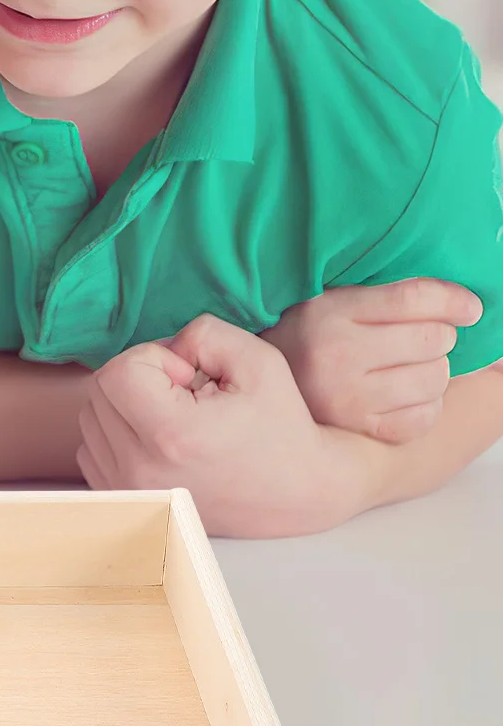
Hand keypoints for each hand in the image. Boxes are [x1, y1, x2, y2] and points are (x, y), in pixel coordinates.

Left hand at [78, 315, 357, 536]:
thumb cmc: (280, 425)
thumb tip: (165, 348)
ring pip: (91, 417)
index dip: (152, 358)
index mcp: (172, 434)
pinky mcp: (123, 500)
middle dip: (138, 376)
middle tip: (184, 391)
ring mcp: (128, 489)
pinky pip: (90, 447)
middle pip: (99, 391)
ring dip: (125, 404)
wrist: (297, 492)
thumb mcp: (258, 361)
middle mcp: (141, 468)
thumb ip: (203, 334)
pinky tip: (156, 437)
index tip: (188, 375)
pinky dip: (115, 432)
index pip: (117, 371)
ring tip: (174, 415)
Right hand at [263, 279, 480, 443]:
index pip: (413, 298)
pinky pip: (424, 417)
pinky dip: (426, 406)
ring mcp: (347, 397)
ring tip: (408, 367)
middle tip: (417, 339)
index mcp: (328, 312)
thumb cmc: (306, 337)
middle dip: (438, 336)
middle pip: (433, 338)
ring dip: (434, 371)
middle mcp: (336, 354)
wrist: (256, 387)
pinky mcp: (357, 429)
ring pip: (435, 378)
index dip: (453, 300)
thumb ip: (387, 296)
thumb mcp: (331, 302)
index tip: (469, 307)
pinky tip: (404, 395)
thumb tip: (466, 307)